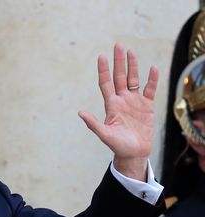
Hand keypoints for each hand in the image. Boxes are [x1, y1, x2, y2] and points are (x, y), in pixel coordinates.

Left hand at [78, 44, 158, 180]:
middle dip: (118, 62)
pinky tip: (152, 68)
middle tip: (117, 45)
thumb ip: (93, 124)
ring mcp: (134, 102)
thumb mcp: (104, 134)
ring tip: (131, 52)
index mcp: (111, 105)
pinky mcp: (147, 106)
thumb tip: (80, 113)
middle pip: (119, 77)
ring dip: (133, 66)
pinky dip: (152, 80)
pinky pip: (150, 90)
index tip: (101, 57)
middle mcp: (122, 100)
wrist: (133, 153)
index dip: (103, 70)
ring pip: (133, 79)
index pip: (106, 83)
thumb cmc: (117, 145)